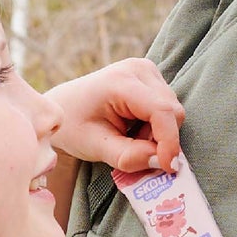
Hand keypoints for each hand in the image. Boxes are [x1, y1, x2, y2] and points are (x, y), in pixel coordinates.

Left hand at [46, 58, 184, 173]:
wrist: (64, 107)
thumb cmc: (74, 126)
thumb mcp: (95, 146)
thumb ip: (128, 157)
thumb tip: (162, 162)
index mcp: (120, 81)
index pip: (160, 110)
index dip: (169, 141)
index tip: (169, 168)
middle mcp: (138, 69)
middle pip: (171, 111)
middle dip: (161, 139)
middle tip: (136, 153)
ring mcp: (147, 70)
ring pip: (173, 111)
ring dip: (159, 133)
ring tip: (130, 138)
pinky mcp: (152, 76)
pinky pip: (168, 107)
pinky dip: (158, 125)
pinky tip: (136, 128)